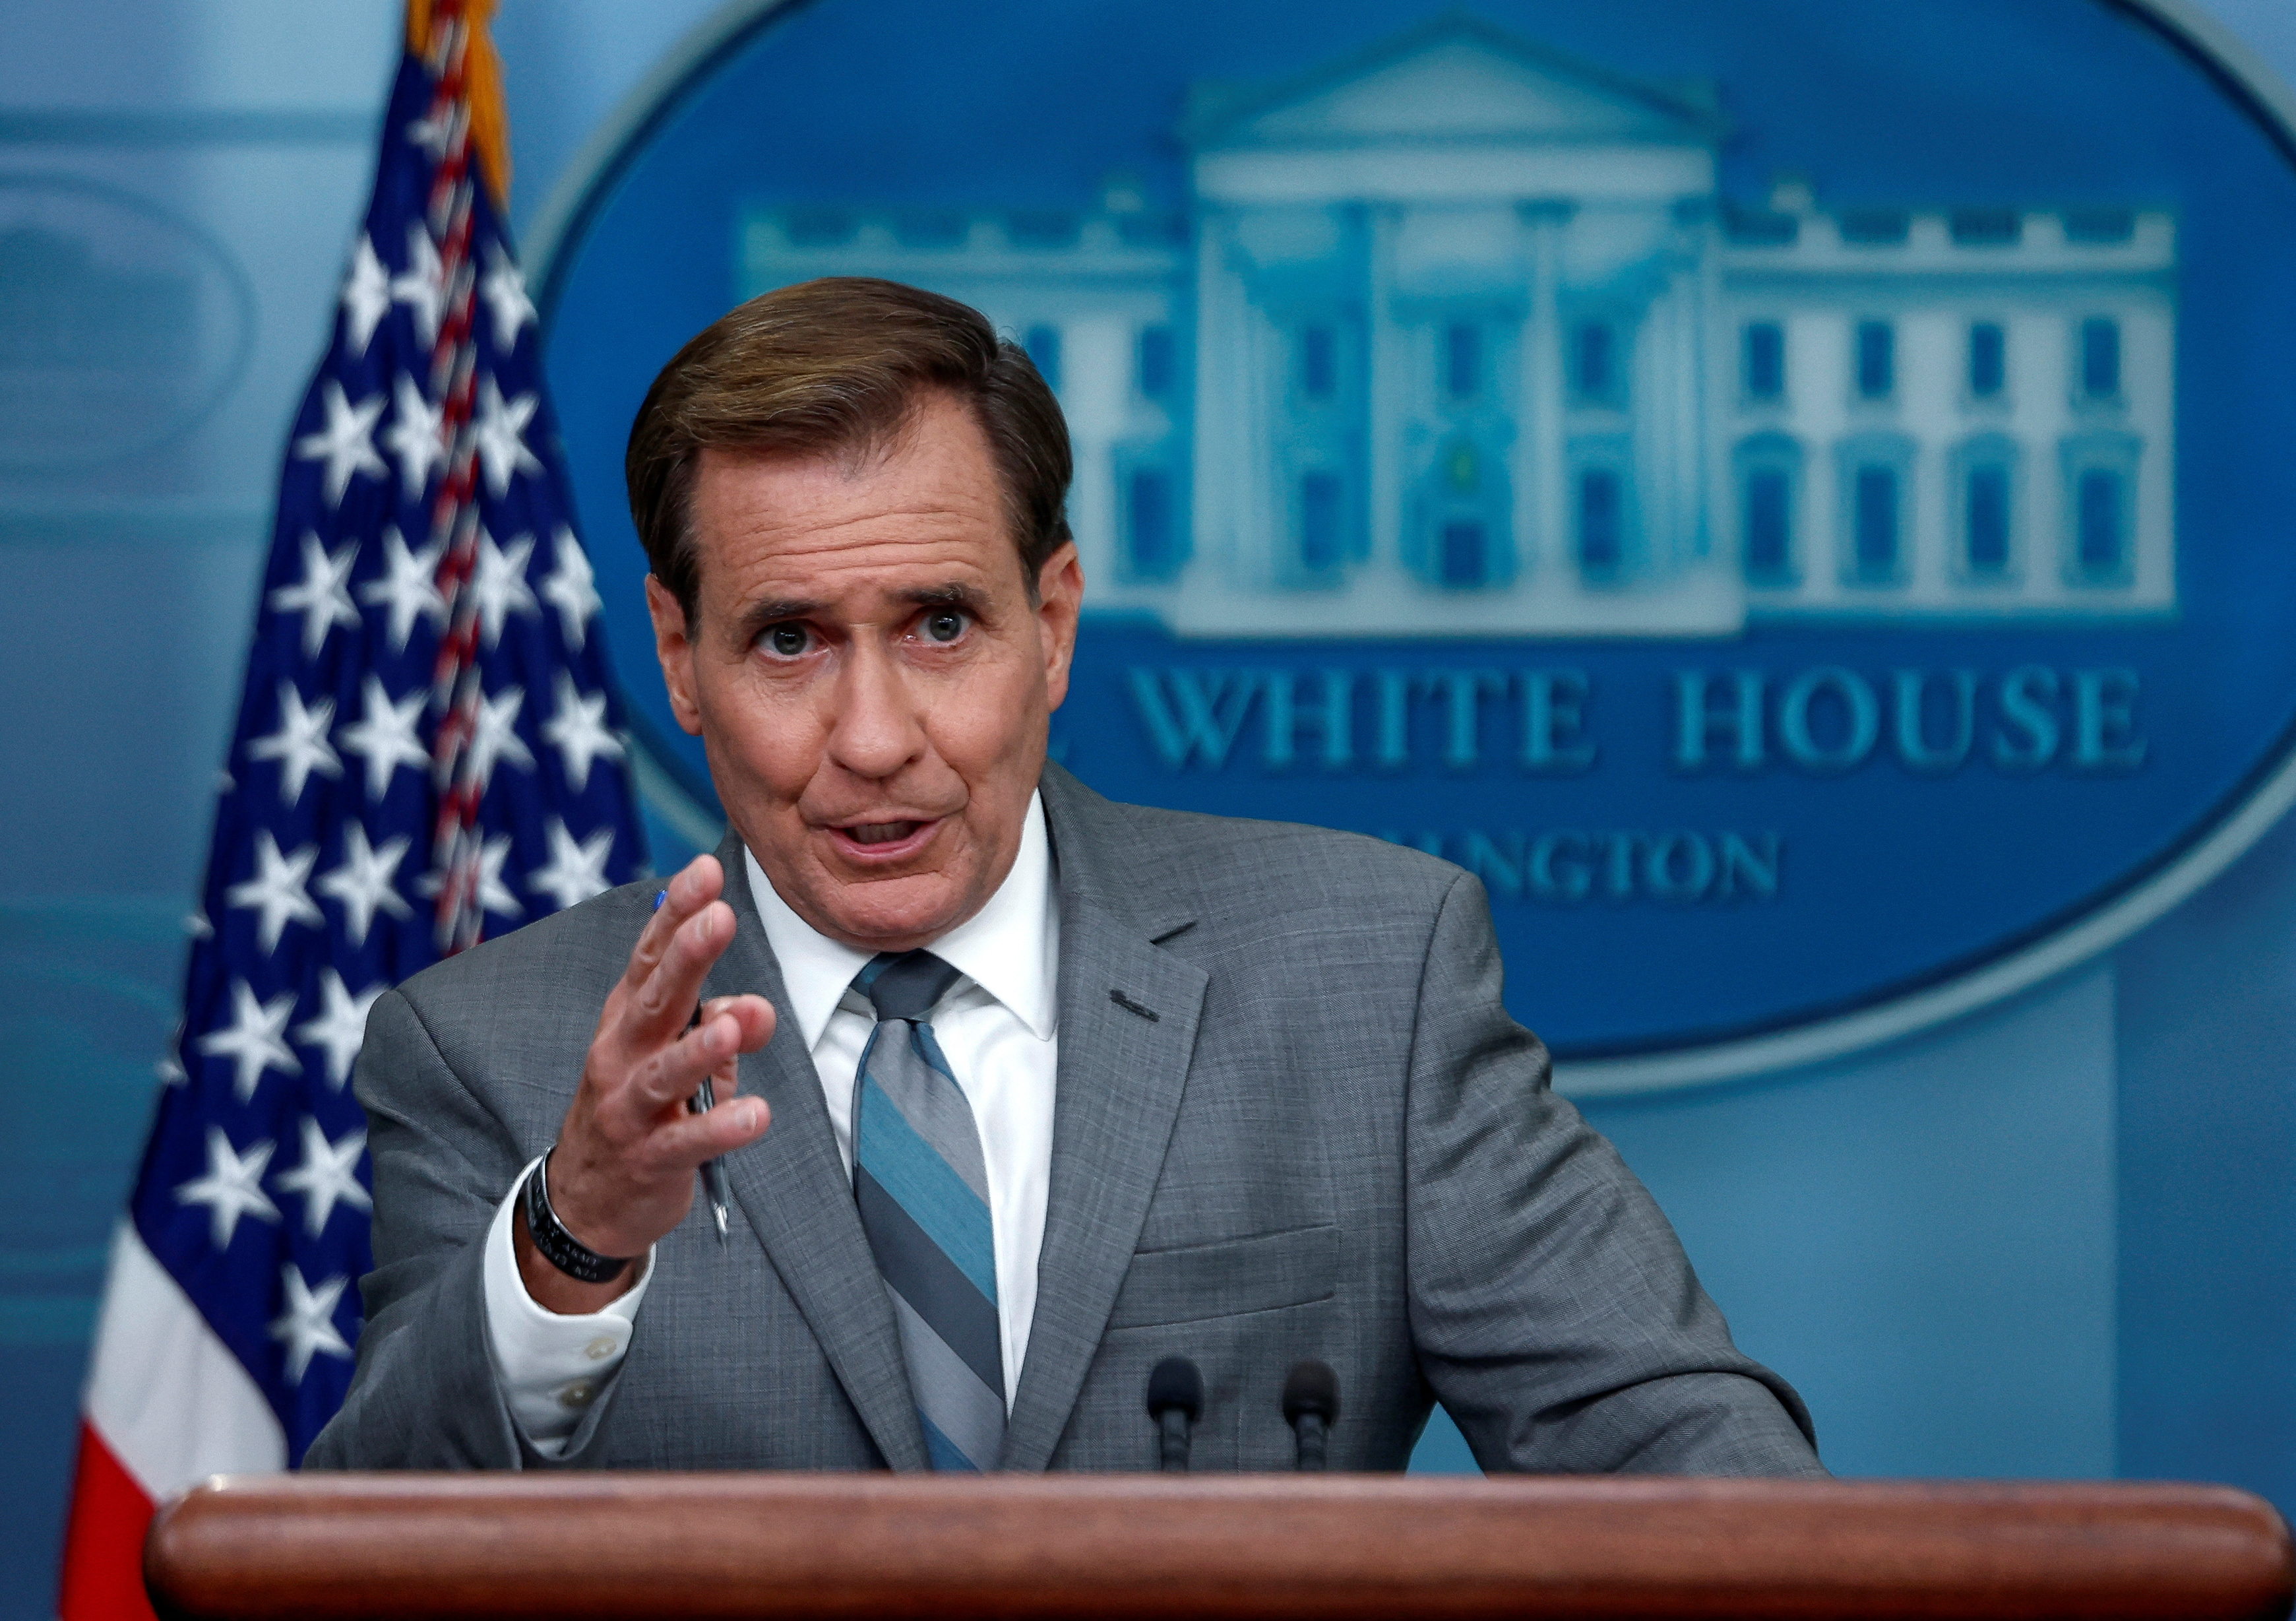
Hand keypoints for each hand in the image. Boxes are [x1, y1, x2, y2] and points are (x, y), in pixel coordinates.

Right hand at [514, 854, 775, 1312]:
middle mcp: (621, 1054)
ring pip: (665, 1072)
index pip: (651, 956)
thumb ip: (724, 1027)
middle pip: (655, 999)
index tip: (706, 870)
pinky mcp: (648, 1159)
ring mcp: (629, 1107)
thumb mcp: (681, 1059)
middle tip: (719, 918)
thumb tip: (760, 1007)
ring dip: (700, 1048)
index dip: (677, 913)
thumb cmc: (643, 1108)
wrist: (587, 1200)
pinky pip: (686, 1142)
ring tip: (732, 1026)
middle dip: (688, 957)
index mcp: (629, 1018)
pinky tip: (755, 1115)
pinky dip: (721, 1128)